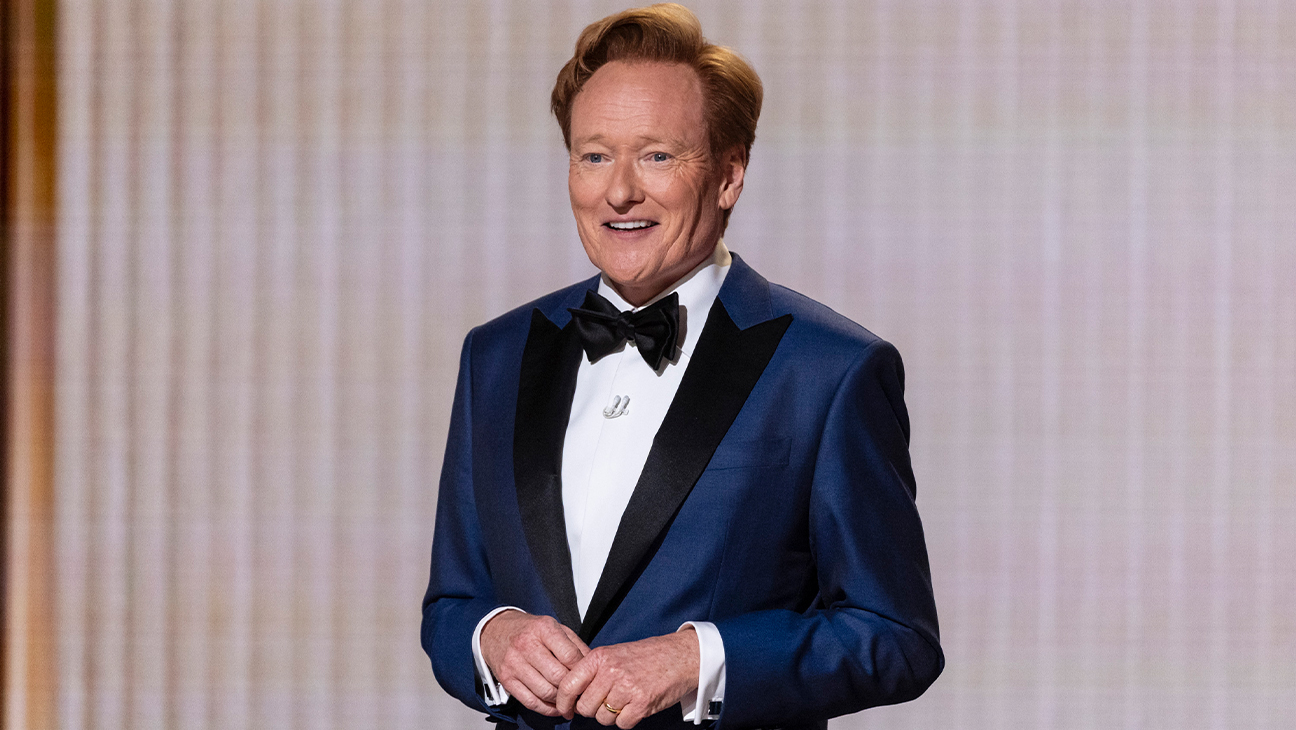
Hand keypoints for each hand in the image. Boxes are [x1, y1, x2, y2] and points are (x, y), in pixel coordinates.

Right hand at [480, 610, 589, 715]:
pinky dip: (546, 709)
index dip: (582, 670)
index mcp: (543, 629)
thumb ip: (575, 645)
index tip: (588, 677)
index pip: (569, 655)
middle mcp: (526, 645)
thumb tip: (593, 666)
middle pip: (558, 676)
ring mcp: (514, 663)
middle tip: (581, 693)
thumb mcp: (555, 627)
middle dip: (573, 688)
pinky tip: (555, 707)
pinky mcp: (507, 679)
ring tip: (570, 702)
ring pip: (545, 691)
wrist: (495, 630)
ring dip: (561, 701)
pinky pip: (530, 701)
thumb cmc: (530, 630)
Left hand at [556, 628, 699, 727]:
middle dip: (592, 710)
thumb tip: (572, 694)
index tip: (565, 710)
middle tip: (605, 702)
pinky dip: (627, 720)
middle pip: (585, 707)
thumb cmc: (648, 656)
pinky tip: (635, 707)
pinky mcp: (642, 703)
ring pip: (602, 718)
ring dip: (611, 716)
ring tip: (624, 701)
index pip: (568, 685)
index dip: (563, 702)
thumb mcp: (615, 653)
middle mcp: (610, 671)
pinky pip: (622, 724)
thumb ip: (593, 671)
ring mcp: (626, 688)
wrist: (680, 656)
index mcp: (600, 657)